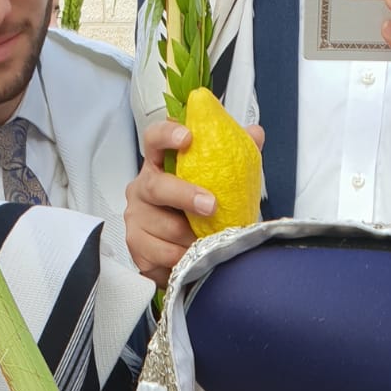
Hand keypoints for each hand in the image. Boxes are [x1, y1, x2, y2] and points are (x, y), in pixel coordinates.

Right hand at [125, 120, 264, 287]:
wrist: (186, 256)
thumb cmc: (196, 215)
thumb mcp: (216, 183)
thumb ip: (233, 157)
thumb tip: (255, 134)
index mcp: (158, 165)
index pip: (154, 139)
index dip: (167, 135)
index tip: (187, 137)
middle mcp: (141, 189)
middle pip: (157, 187)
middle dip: (185, 195)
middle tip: (211, 205)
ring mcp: (135, 218)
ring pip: (165, 227)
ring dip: (191, 236)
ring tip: (208, 240)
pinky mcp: (137, 247)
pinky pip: (164, 253)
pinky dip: (183, 256)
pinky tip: (193, 256)